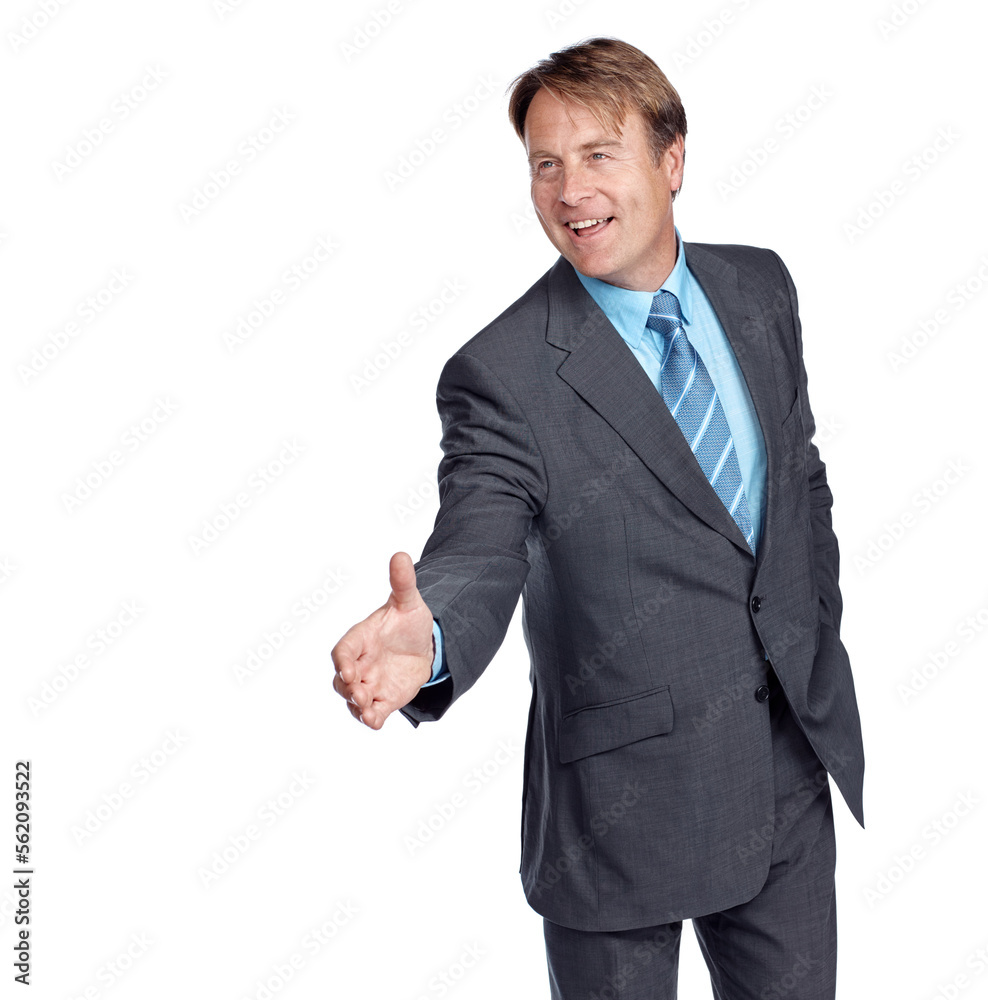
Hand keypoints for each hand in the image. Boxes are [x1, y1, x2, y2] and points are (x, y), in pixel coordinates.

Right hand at [331, 551, 434, 728]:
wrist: (424, 644)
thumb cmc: (407, 621)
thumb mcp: (409, 601)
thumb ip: (403, 582)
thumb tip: (401, 555)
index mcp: (361, 639)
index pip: (343, 651)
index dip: (343, 661)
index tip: (350, 671)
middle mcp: (360, 663)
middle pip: (342, 679)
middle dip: (348, 688)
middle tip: (360, 693)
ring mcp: (370, 682)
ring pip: (353, 699)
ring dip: (357, 706)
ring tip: (367, 711)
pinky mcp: (382, 698)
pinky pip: (371, 712)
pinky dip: (371, 718)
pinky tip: (375, 722)